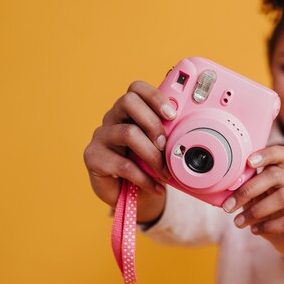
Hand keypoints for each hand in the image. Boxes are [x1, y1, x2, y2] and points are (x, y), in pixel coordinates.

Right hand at [83, 81, 175, 221]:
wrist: (130, 195)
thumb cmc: (148, 166)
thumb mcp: (161, 148)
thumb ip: (169, 134)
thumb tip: (191, 130)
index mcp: (129, 110)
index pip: (137, 88)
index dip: (155, 97)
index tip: (172, 115)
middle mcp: (112, 118)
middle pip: (128, 101)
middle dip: (153, 123)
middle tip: (166, 145)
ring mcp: (101, 136)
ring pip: (127, 133)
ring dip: (152, 154)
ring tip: (165, 172)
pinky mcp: (93, 157)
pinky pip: (122, 165)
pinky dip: (144, 178)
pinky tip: (156, 187)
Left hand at [222, 145, 283, 257]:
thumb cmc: (269, 213)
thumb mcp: (256, 199)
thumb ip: (245, 192)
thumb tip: (221, 195)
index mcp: (280, 174)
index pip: (280, 154)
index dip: (266, 154)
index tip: (248, 162)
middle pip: (276, 175)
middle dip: (248, 190)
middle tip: (228, 207)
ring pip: (283, 197)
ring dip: (255, 211)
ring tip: (238, 222)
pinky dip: (268, 226)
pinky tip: (255, 230)